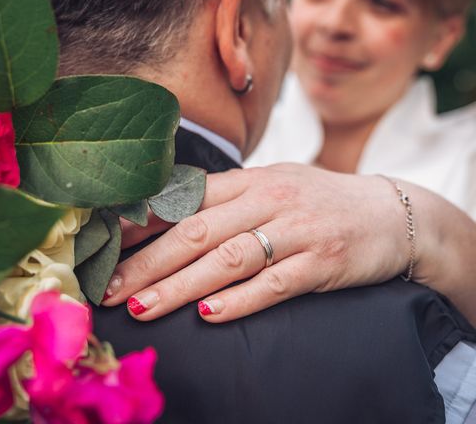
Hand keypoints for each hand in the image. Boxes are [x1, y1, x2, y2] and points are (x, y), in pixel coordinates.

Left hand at [102, 164, 410, 321]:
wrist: (392, 212)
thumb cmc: (318, 201)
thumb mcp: (272, 185)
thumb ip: (226, 197)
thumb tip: (168, 211)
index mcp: (250, 180)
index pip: (185, 198)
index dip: (140, 220)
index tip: (105, 242)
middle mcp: (268, 200)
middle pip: (196, 231)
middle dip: (146, 262)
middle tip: (108, 287)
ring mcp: (295, 231)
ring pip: (227, 260)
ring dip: (179, 286)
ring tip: (141, 307)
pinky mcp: (321, 262)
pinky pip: (273, 284)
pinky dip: (238, 301)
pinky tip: (207, 316)